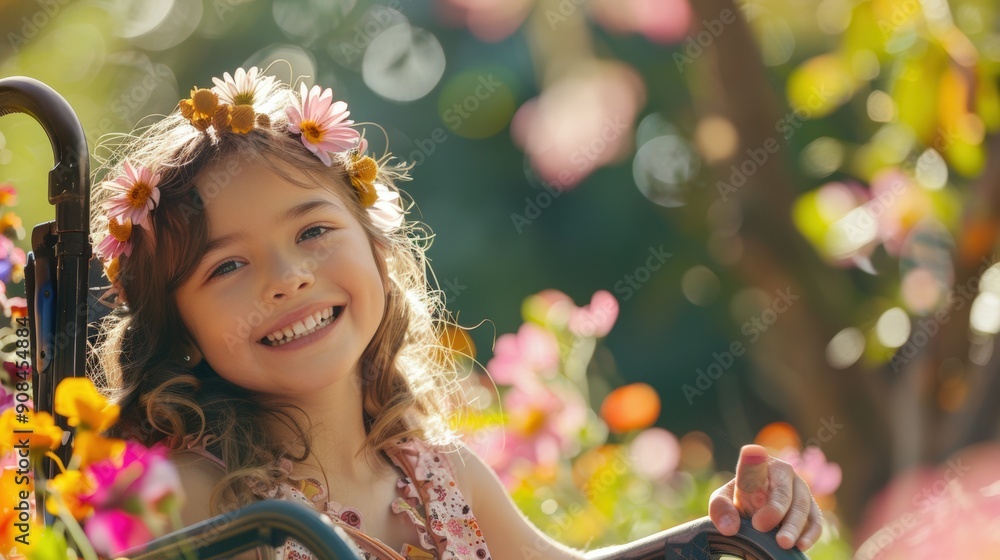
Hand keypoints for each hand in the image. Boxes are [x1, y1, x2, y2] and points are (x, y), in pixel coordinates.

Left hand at [708, 444, 822, 550]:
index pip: (754, 462)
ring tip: (782, 543)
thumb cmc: (738, 501)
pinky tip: (800, 546)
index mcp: (758, 466)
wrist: (756, 512)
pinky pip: (815, 521)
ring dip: (793, 526)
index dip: (753, 459)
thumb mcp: (723, 502)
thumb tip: (730, 528)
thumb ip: (720, 510)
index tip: (751, 452)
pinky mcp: (812, 509)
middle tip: (760, 526)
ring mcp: (801, 489)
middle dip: (774, 509)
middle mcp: (783, 473)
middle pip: (782, 490)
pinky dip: (810, 533)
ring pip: (801, 506)